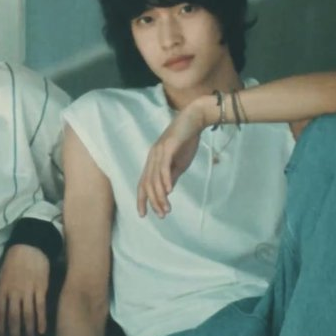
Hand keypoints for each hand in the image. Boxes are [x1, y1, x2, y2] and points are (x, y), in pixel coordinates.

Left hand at [0, 244, 49, 335]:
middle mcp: (14, 293)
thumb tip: (2, 314)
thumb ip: (2, 294)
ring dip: (28, 334)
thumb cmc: (13, 261)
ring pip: (27, 316)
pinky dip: (41, 320)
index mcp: (2, 290)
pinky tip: (41, 331)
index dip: (1, 332)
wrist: (29, 245)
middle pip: (13, 320)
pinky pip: (40, 307)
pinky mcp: (40, 287)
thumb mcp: (1, 276)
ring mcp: (28, 290)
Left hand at [137, 102, 205, 217]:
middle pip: (147, 183)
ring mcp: (159, 151)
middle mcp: (152, 157)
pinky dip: (165, 179)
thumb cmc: (186, 141)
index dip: (142, 199)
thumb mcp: (178, 163)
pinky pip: (164, 166)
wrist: (194, 120)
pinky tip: (169, 191)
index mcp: (153, 161)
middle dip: (152, 202)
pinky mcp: (168, 146)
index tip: (143, 215)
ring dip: (160, 195)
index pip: (143, 183)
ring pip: (154, 178)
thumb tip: (167, 191)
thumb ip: (171, 176)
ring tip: (166, 209)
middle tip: (161, 216)